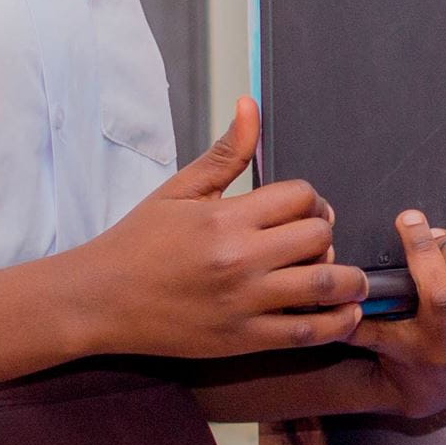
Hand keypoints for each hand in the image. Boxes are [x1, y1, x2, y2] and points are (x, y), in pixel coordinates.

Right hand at [75, 98, 364, 355]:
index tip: (302, 209)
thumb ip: (225, 153)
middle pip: (318, 237)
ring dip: (347, 279)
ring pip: (324, 284)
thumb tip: (251, 105)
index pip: (299, 197)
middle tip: (315, 239)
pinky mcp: (243, 339)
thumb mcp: (179, 190)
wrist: (99, 300)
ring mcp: (244, 302)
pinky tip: (347, 312)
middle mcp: (239, 260)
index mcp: (225, 218)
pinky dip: (338, 323)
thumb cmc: (137, 243)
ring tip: (347, 277)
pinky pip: (308, 333)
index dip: (309, 199)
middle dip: (325, 233)